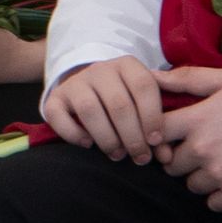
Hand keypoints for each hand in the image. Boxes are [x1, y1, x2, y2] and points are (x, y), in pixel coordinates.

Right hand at [42, 55, 173, 162]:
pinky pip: (59, 115)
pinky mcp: (55, 98)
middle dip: (132, 136)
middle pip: (118, 103)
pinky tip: (88, 144)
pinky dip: (73, 134)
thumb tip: (165, 156)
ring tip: (117, 155)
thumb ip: (157, 126)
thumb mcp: (143, 104)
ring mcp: (76, 82)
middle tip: (139, 157)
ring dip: (107, 138)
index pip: (144, 86)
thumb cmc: (125, 99)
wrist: (90, 87)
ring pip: (90, 110)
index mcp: (127, 65)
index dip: (152, 116)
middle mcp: (100, 69)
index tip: (155, 141)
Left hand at [153, 69, 221, 212]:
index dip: (159, 136)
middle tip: (204, 147)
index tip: (173, 135)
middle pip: (170, 165)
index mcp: (197, 119)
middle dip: (181, 158)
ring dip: (200, 177)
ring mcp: (221, 174)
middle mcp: (203, 149)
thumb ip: (187, 78)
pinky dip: (220, 194)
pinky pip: (212, 203)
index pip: (155, 134)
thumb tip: (152, 76)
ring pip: (191, 185)